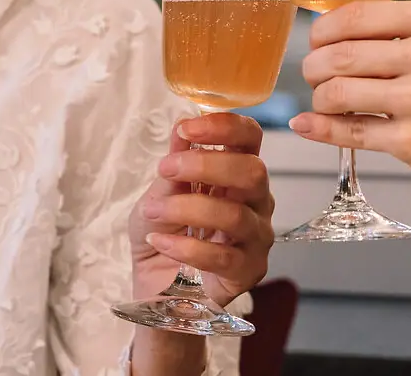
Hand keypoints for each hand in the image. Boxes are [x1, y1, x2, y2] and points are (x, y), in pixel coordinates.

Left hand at [129, 113, 273, 306]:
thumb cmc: (166, 232)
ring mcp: (257, 237)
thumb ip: (174, 165)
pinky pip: (223, 257)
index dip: (225, 127)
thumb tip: (181, 124)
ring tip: (153, 211)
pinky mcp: (248, 271)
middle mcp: (257, 201)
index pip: (250, 138)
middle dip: (206, 165)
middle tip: (166, 169)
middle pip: (253, 172)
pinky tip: (161, 241)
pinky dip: (186, 247)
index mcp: (239, 173)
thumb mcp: (158, 194)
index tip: (186, 129)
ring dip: (187, 208)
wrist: (158, 286)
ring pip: (235, 215)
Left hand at [288, 0, 410, 198]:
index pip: (354, 16)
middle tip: (314, 74)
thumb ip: (406, 32)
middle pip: (337, 54)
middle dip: (313, 66)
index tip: (317, 41)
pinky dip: (320, 129)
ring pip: (336, 93)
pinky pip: (349, 132)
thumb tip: (340, 33)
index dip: (323, 30)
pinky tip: (308, 125)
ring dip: (320, 98)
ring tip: (327, 101)